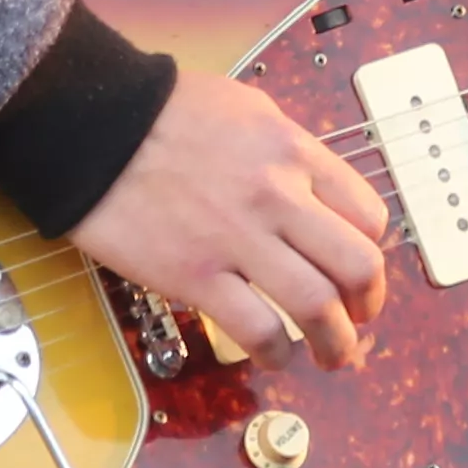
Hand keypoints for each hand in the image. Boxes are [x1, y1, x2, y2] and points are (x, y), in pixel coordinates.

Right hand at [69, 77, 393, 368]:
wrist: (95, 125)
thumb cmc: (162, 111)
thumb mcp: (245, 110)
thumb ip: (285, 151)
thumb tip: (309, 189)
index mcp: (293, 152)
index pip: (367, 213)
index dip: (372, 251)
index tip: (359, 270)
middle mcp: (277, 196)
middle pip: (357, 266)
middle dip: (368, 305)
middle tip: (358, 319)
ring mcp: (238, 239)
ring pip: (317, 307)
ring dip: (336, 343)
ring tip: (333, 356)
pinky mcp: (196, 276)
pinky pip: (257, 328)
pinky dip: (277, 352)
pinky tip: (275, 356)